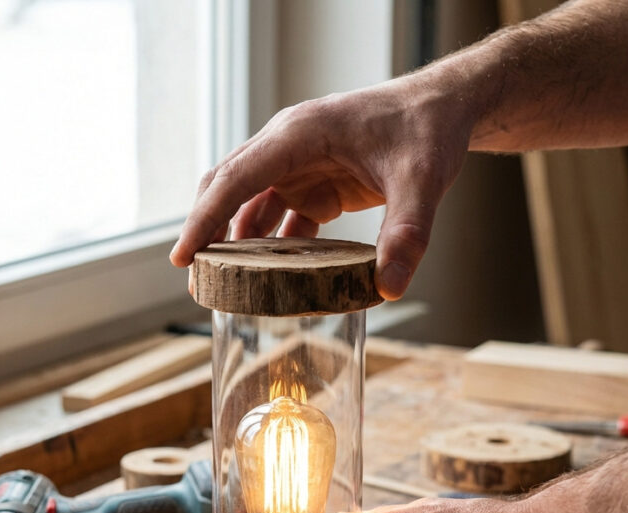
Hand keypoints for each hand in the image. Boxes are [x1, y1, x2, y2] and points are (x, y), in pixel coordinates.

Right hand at [170, 72, 478, 298]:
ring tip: (223, 286)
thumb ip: (407, 233)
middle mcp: (288, 148)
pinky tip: (268, 279)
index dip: (205, 218)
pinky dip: (270, 248)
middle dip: (207, 232)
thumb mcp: (422, 180)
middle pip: (229, 188)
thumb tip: (389, 287)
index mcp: (298, 135)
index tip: (184, 256)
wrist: (443, 110)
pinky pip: (279, 219)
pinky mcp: (314, 185)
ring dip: (235, 243)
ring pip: (250, 206)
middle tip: (194, 279)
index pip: (236, 178)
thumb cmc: (427, 130)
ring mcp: (299, 167)